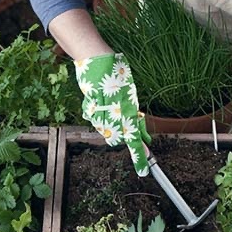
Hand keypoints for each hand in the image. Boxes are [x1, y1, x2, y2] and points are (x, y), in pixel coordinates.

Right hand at [74, 53, 150, 175]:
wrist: (96, 60)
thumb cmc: (117, 73)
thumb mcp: (130, 93)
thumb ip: (133, 113)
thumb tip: (140, 131)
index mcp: (127, 110)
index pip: (134, 140)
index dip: (139, 157)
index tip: (143, 171)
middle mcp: (113, 115)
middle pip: (118, 139)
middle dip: (123, 136)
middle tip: (128, 122)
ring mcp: (98, 113)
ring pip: (105, 131)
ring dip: (111, 125)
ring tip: (112, 107)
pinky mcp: (88, 109)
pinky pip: (94, 121)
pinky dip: (99, 116)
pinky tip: (101, 104)